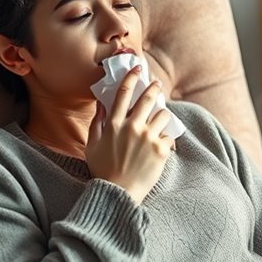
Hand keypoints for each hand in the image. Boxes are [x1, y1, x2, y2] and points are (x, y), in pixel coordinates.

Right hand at [86, 65, 174, 203]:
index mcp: (114, 125)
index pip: (124, 93)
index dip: (131, 77)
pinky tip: (161, 146)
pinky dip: (166, 140)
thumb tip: (102, 105)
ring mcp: (148, 138)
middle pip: (148, 98)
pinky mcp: (161, 150)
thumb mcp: (92, 145)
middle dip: (154, 87)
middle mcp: (132, 127)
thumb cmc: (103, 170)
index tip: (138, 68)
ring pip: (163, 115)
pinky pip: (169, 136)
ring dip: (163, 116)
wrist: (119, 193)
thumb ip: (97, 123)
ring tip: (160, 121)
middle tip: (156, 84)